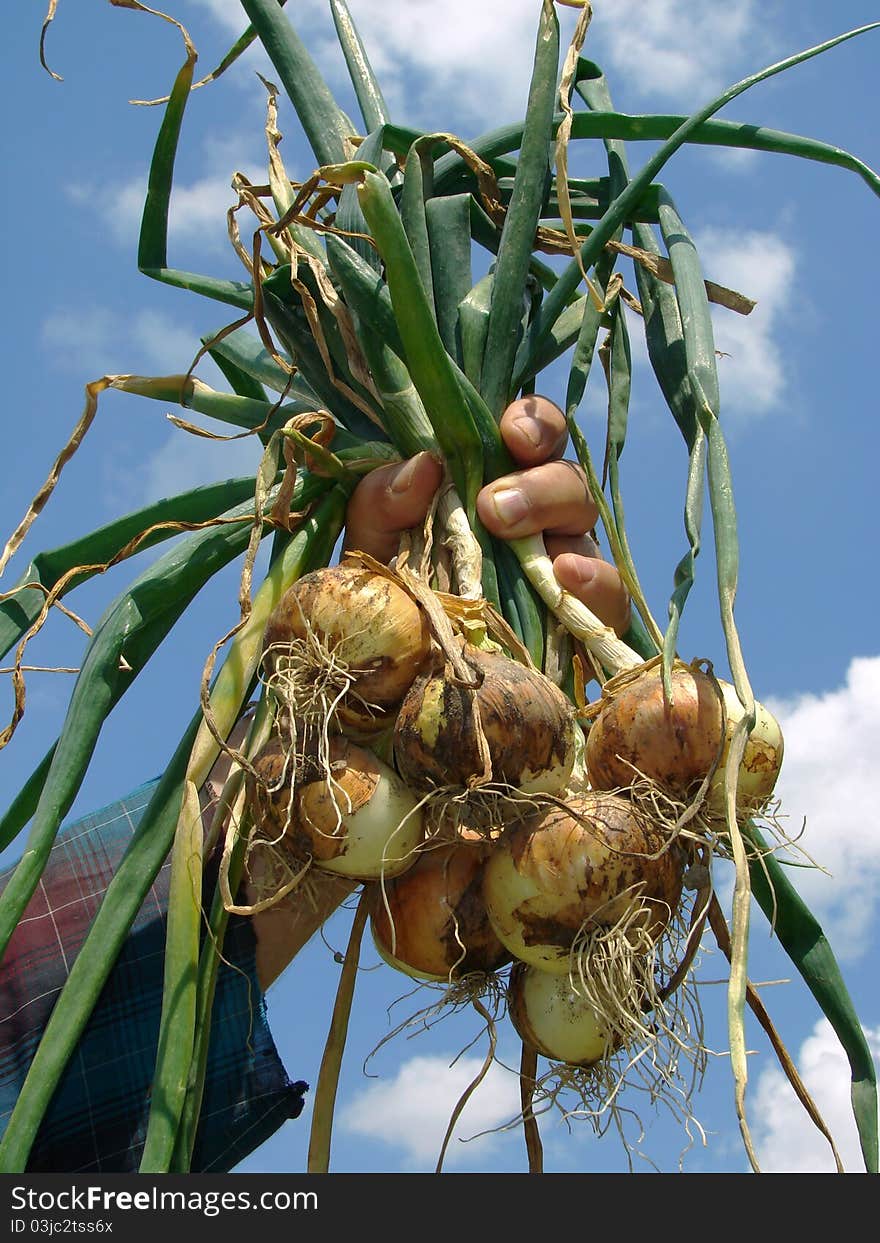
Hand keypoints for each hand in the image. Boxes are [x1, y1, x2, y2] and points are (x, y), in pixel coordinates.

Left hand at [344, 394, 629, 636]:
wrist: (391, 680)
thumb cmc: (388, 594)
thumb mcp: (371, 542)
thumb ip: (382, 500)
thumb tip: (424, 464)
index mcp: (491, 484)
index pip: (531, 435)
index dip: (533, 423)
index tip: (511, 435)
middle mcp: (537, 520)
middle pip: (568, 479)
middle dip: (541, 484)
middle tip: (494, 508)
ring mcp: (563, 569)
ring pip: (588, 530)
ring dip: (562, 528)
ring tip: (536, 550)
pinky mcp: (580, 621)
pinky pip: (608, 598)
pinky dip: (596, 585)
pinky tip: (568, 580)